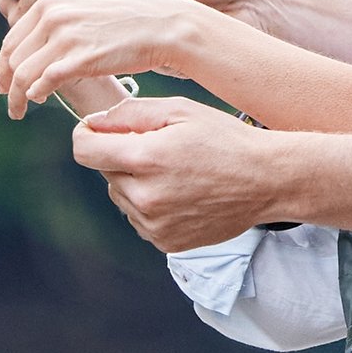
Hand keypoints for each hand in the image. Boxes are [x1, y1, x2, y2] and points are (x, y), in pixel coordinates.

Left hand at [0, 0, 220, 118]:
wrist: (162, 26)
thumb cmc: (127, 24)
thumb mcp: (85, 12)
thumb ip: (57, 25)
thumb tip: (36, 50)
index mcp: (50, 1)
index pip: (12, 38)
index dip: (4, 64)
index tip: (4, 81)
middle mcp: (52, 14)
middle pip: (11, 56)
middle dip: (5, 82)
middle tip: (9, 102)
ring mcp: (64, 35)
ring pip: (21, 73)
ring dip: (16, 97)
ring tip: (18, 111)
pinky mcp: (78, 57)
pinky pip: (42, 82)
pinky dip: (34, 95)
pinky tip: (39, 101)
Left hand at [71, 96, 294, 249]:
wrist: (267, 181)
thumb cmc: (226, 140)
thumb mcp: (180, 110)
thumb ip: (131, 114)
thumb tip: (95, 123)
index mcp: (146, 158)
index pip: (84, 151)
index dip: (87, 136)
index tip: (96, 132)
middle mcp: (146, 197)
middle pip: (105, 173)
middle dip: (121, 158)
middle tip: (157, 150)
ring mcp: (155, 224)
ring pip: (122, 198)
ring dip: (136, 183)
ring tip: (174, 173)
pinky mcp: (166, 242)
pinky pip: (139, 219)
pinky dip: (150, 206)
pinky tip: (180, 193)